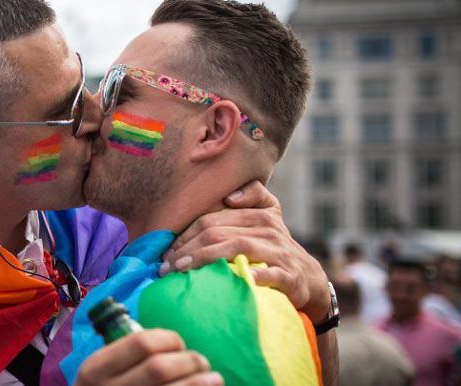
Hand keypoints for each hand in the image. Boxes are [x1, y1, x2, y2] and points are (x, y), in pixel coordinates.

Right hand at [75, 329, 222, 385]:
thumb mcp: (100, 371)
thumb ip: (125, 355)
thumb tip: (173, 342)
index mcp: (95, 369)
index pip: (141, 343)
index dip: (169, 339)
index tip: (178, 343)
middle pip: (160, 367)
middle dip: (189, 361)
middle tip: (201, 362)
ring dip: (201, 383)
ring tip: (214, 379)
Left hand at [160, 180, 329, 321]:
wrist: (309, 278)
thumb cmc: (275, 246)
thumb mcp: (268, 215)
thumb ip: (252, 196)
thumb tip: (230, 195)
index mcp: (258, 213)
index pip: (211, 220)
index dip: (184, 235)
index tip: (165, 252)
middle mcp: (268, 229)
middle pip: (218, 232)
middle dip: (187, 249)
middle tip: (166, 266)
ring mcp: (279, 252)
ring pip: (237, 248)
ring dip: (206, 259)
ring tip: (183, 271)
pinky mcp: (289, 275)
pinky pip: (270, 273)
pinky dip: (254, 275)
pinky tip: (238, 278)